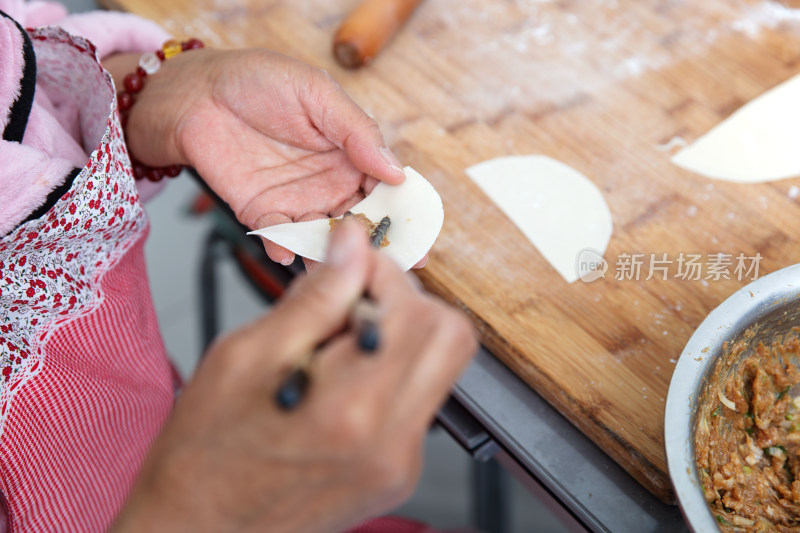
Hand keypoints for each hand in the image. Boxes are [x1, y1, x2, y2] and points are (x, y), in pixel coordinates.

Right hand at [111, 221, 476, 532]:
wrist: (199, 528)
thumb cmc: (206, 454)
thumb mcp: (246, 355)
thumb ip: (315, 297)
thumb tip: (353, 246)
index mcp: (353, 409)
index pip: (418, 311)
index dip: (385, 273)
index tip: (351, 268)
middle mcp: (392, 442)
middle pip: (451, 336)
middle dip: (406, 301)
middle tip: (352, 302)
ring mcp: (402, 463)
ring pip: (440, 364)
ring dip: (399, 335)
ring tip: (338, 345)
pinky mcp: (399, 472)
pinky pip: (419, 398)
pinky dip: (390, 371)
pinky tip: (342, 378)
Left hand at [123, 48, 421, 265]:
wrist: (197, 91)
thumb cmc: (259, 81)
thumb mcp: (317, 94)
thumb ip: (357, 132)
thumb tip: (397, 171)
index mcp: (351, 154)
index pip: (385, 190)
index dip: (403, 214)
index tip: (420, 238)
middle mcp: (330, 183)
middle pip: (361, 223)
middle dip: (374, 247)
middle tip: (386, 268)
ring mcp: (298, 202)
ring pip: (325, 239)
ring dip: (334, 257)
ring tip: (339, 272)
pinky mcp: (263, 214)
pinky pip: (281, 240)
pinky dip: (286, 251)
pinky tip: (287, 253)